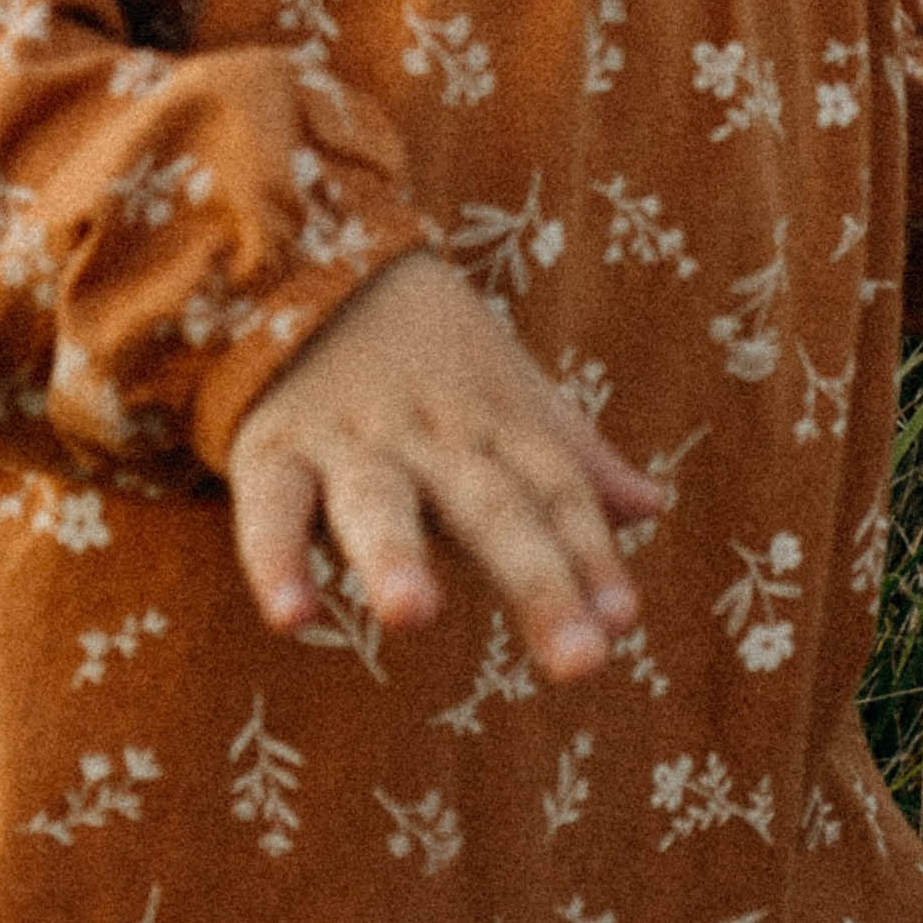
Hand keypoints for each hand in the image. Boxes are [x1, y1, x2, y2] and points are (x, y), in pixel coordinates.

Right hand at [224, 252, 667, 679]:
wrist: (314, 260)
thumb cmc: (429, 356)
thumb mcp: (506, 394)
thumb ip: (572, 459)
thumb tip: (651, 507)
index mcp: (497, 423)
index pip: (557, 491)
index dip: (591, 554)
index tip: (622, 621)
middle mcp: (432, 435)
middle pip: (493, 508)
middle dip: (538, 581)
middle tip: (579, 661)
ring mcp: (351, 443)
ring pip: (378, 502)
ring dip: (395, 555)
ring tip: (413, 616)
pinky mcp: (273, 451)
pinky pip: (271, 507)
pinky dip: (275, 558)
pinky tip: (291, 616)